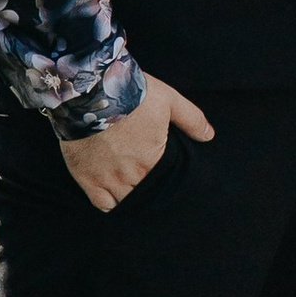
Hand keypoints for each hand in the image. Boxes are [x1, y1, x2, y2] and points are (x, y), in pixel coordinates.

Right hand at [57, 75, 214, 212]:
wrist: (89, 93)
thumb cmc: (130, 93)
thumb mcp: (168, 100)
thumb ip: (191, 119)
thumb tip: (209, 135)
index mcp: (153, 159)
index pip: (165, 182)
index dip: (164, 178)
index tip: (162, 172)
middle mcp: (132, 174)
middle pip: (145, 193)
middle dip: (148, 188)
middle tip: (146, 178)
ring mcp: (108, 179)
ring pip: (125, 201)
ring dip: (130, 196)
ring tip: (131, 186)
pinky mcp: (86, 178)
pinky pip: (102, 204)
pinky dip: (109, 203)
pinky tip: (113, 196)